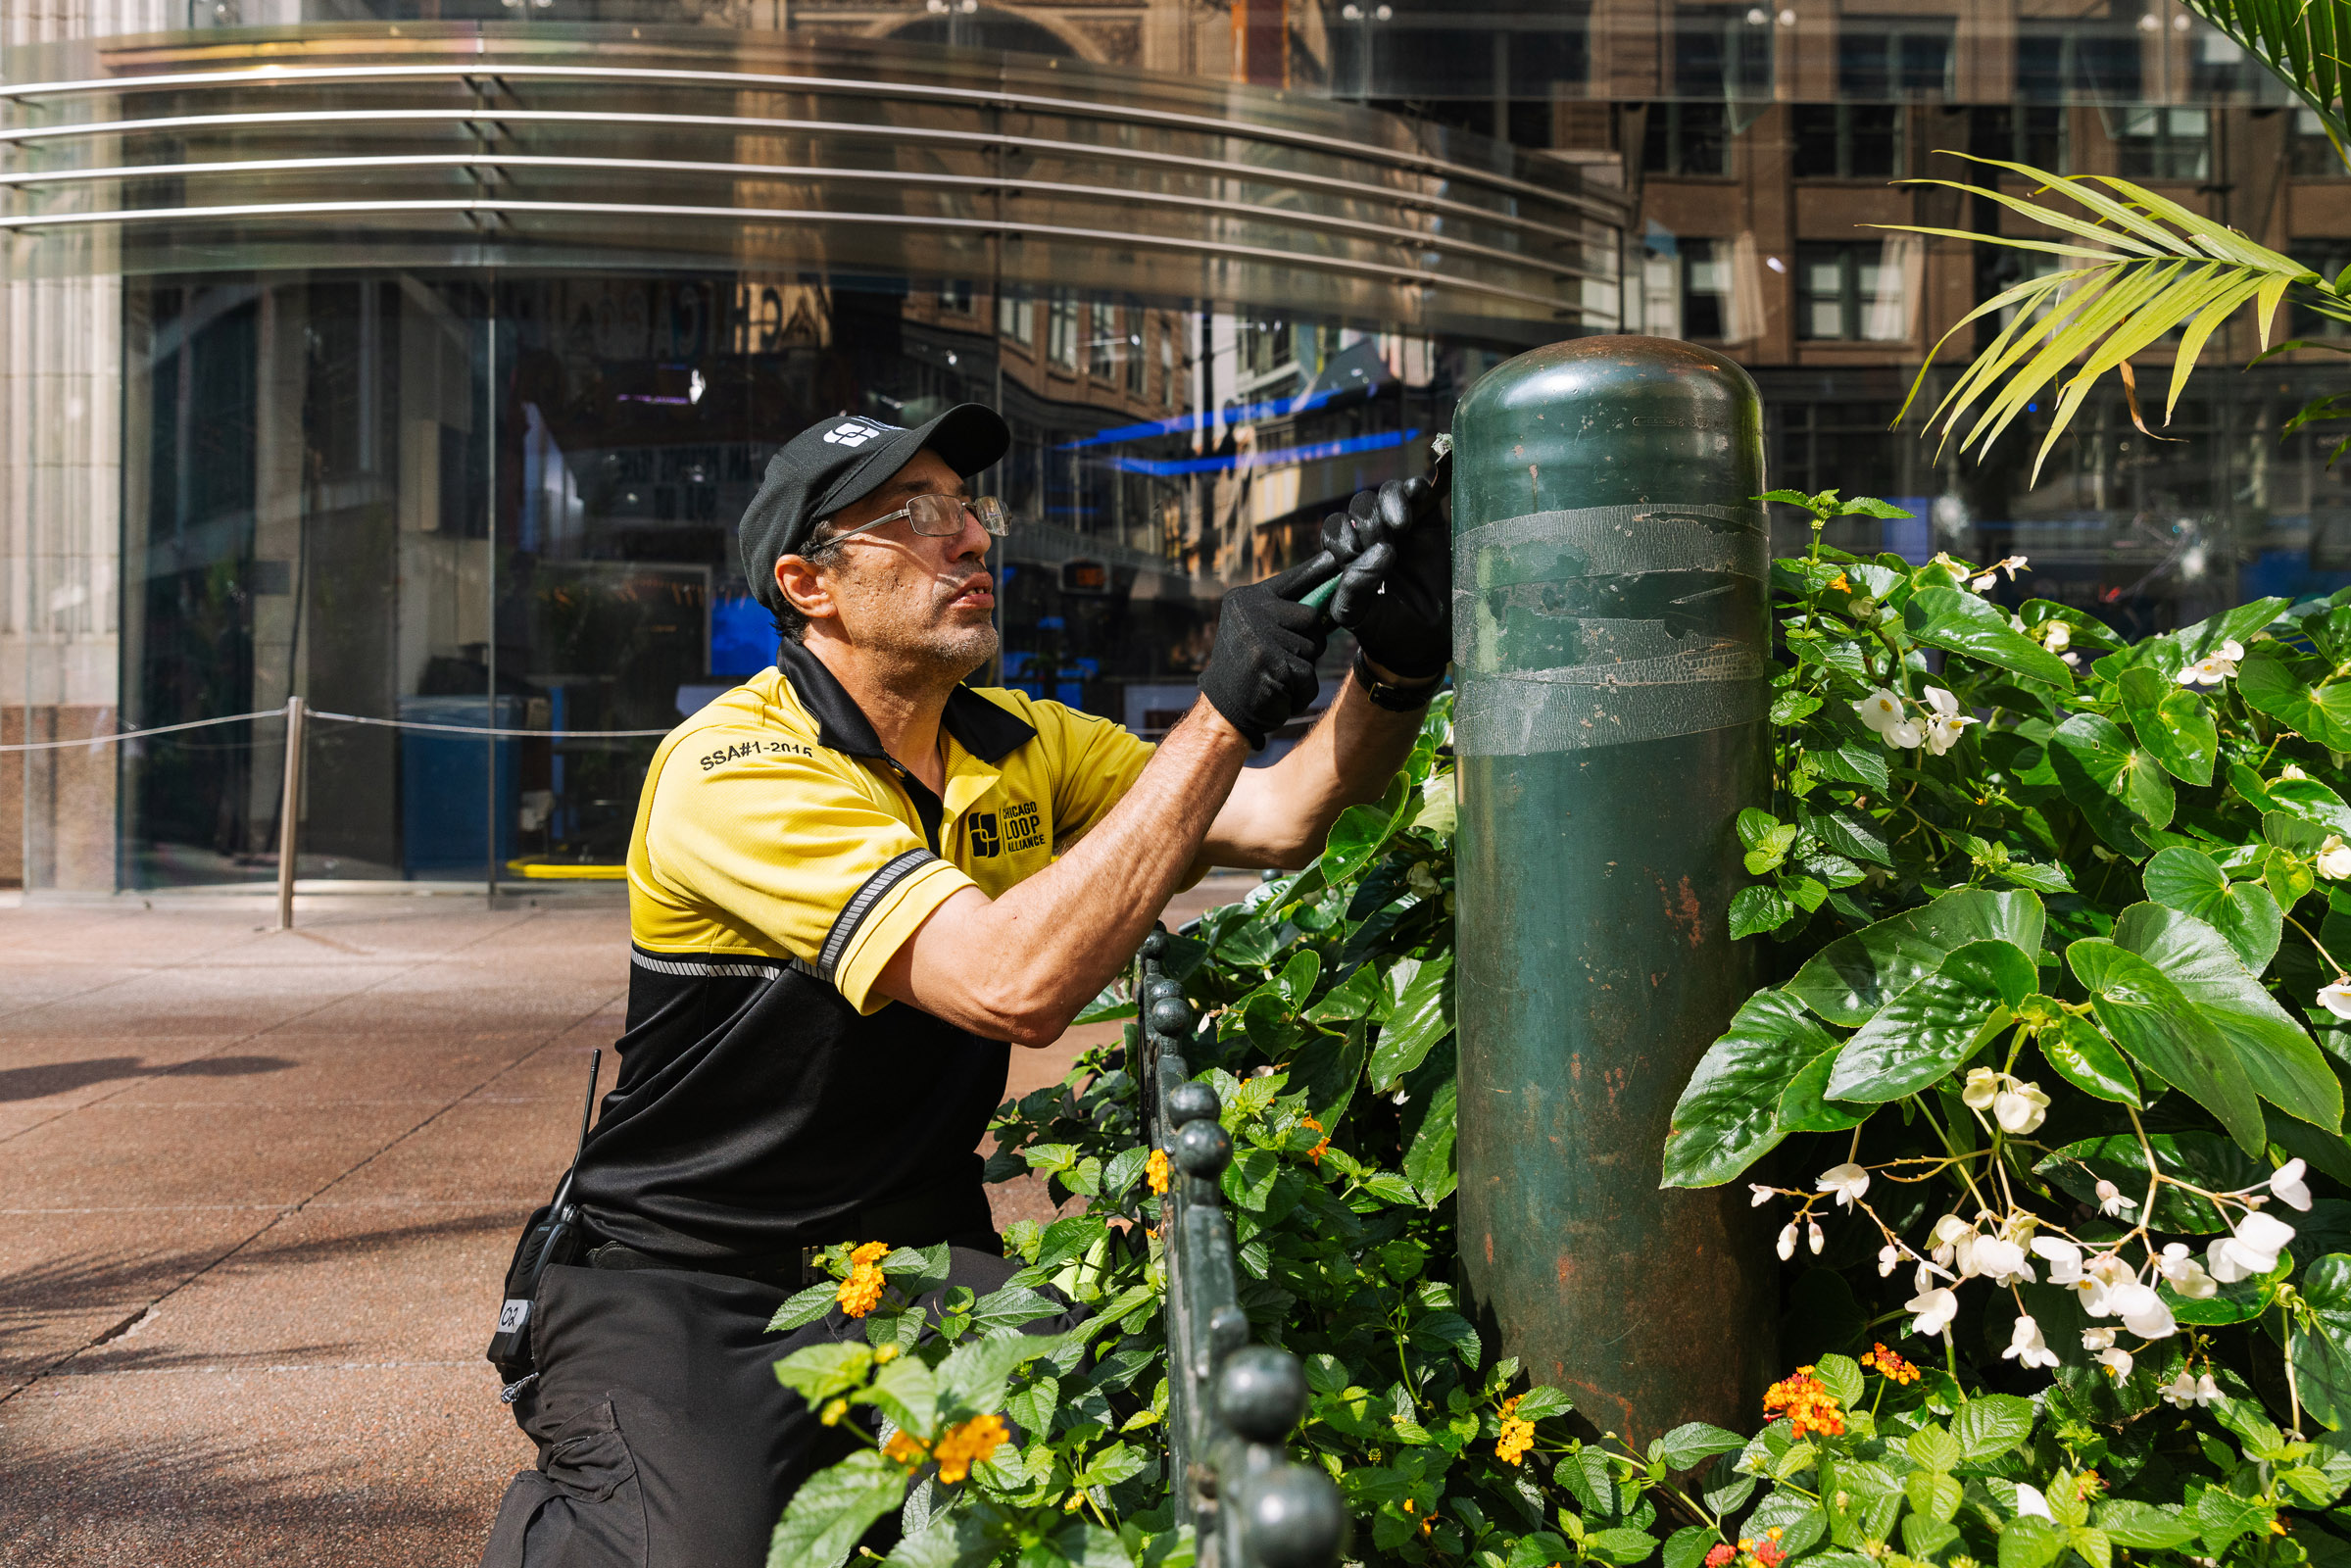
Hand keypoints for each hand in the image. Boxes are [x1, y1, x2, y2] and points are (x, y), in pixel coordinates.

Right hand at [1199, 558, 1329, 749]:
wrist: (1224, 710)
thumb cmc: (1250, 670)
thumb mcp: (1259, 631)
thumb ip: (1284, 612)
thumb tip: (1331, 594)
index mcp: (1246, 598)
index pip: (1292, 579)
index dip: (1317, 571)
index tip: (1337, 557)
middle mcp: (1250, 610)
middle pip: (1312, 616)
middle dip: (1309, 642)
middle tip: (1282, 661)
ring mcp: (1258, 634)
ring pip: (1313, 647)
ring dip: (1303, 669)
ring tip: (1276, 678)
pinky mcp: (1269, 661)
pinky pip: (1308, 674)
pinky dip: (1301, 691)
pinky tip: (1279, 693)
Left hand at [1322, 477, 1450, 680]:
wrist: (1428, 640)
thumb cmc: (1388, 628)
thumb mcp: (1358, 616)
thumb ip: (1353, 589)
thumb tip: (1379, 550)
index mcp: (1348, 554)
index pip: (1335, 528)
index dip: (1343, 540)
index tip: (1358, 560)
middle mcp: (1372, 536)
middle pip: (1359, 507)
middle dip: (1368, 524)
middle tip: (1387, 551)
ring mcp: (1400, 526)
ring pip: (1385, 493)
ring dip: (1388, 505)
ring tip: (1400, 526)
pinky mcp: (1427, 520)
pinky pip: (1417, 490)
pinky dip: (1414, 488)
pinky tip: (1418, 496)